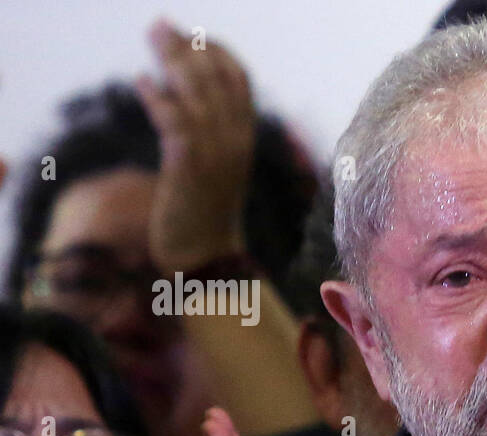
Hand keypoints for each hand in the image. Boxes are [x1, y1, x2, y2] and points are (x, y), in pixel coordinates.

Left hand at [135, 19, 254, 271]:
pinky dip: (156, 97)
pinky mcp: (189, 165)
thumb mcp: (210, 168)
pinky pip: (173, 119)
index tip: (192, 37)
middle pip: (215, 78)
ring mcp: (215, 153)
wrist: (203, 258)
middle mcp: (235, 142)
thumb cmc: (201, 214)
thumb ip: (200, 133)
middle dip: (187, 47)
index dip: (217, 53)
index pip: (240, 82)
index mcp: (244, 140)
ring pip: (195, 92)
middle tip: (160, 25)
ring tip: (152, 37)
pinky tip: (141, 82)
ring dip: (171, 59)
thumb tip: (171, 94)